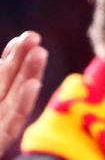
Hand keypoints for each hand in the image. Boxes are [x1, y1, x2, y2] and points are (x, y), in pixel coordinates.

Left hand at [0, 31, 47, 151]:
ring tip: (40, 53)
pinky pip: (10, 125)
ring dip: (29, 76)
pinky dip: (22, 105)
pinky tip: (32, 86)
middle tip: (34, 37)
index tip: (21, 39)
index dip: (9, 59)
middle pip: (8, 86)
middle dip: (21, 61)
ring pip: (14, 101)